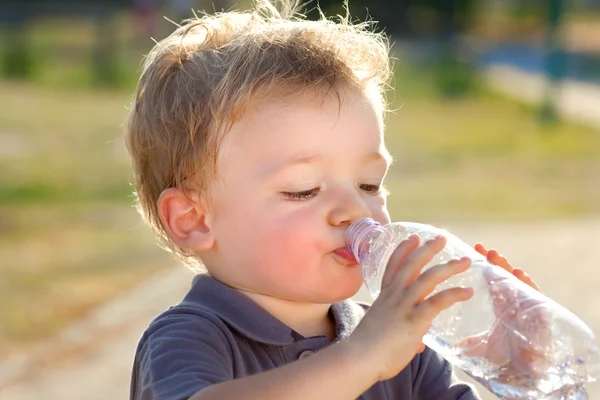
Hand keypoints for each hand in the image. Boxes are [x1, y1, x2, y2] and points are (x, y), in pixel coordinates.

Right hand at [348, 234, 473, 381]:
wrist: (360, 357)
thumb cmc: (368, 350)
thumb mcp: (383, 332)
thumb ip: (403, 332)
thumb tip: (417, 343)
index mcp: (385, 296)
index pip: (394, 265)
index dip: (404, 249)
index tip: (414, 237)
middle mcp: (394, 295)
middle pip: (412, 264)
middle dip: (427, 249)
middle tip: (441, 238)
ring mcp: (404, 305)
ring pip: (428, 278)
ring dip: (448, 267)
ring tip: (464, 261)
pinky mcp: (415, 319)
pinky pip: (438, 301)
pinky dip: (454, 294)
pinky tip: (468, 291)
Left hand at [455, 244, 549, 379]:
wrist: (525, 373)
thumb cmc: (508, 356)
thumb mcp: (483, 346)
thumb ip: (468, 343)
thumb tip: (450, 344)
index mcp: (503, 305)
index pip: (492, 280)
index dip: (485, 265)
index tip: (474, 249)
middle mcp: (515, 303)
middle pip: (504, 277)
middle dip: (495, 262)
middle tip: (483, 248)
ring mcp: (527, 307)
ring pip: (517, 283)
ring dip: (507, 268)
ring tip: (495, 255)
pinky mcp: (539, 315)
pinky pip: (535, 296)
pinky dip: (528, 285)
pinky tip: (520, 274)